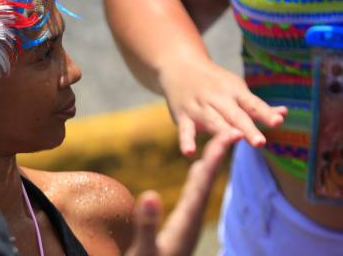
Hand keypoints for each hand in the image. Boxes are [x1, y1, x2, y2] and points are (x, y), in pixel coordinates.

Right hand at [126, 133, 234, 255]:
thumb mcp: (143, 250)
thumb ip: (148, 225)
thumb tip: (152, 193)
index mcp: (184, 223)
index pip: (202, 184)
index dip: (214, 158)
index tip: (227, 136)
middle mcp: (190, 221)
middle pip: (207, 183)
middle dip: (219, 157)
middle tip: (231, 131)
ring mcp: (186, 225)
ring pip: (202, 189)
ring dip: (211, 166)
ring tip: (218, 147)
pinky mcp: (180, 228)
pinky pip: (194, 195)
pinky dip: (198, 179)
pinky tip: (197, 176)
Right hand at [158, 58, 286, 155]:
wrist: (179, 67)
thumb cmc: (214, 82)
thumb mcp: (236, 88)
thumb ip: (257, 106)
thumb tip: (284, 115)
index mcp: (234, 91)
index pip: (252, 104)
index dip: (265, 113)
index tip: (278, 122)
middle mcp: (217, 99)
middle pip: (234, 116)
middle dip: (247, 129)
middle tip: (260, 143)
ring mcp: (199, 107)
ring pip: (212, 122)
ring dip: (222, 132)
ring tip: (234, 141)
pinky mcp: (182, 116)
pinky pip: (185, 130)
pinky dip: (186, 141)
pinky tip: (189, 152)